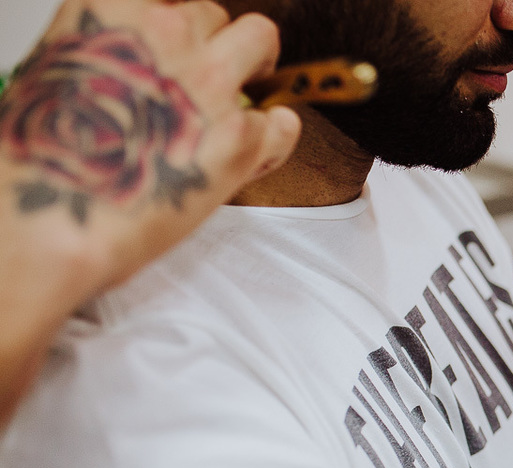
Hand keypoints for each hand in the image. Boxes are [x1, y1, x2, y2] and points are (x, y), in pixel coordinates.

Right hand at [0, 0, 299, 423]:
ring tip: (246, 98)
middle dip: (216, 47)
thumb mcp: (54, 78)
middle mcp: (167, 32)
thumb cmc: (46, 162)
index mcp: (111, 10)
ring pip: (260, 41)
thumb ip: (107, 60)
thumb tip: (128, 70)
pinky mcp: (242, 137)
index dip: (179, 25)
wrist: (56, 219)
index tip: (182, 44)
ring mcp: (211, 82)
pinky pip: (282, 120)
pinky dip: (276, 135)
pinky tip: (257, 150)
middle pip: (214, 17)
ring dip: (256, 66)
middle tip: (213, 81)